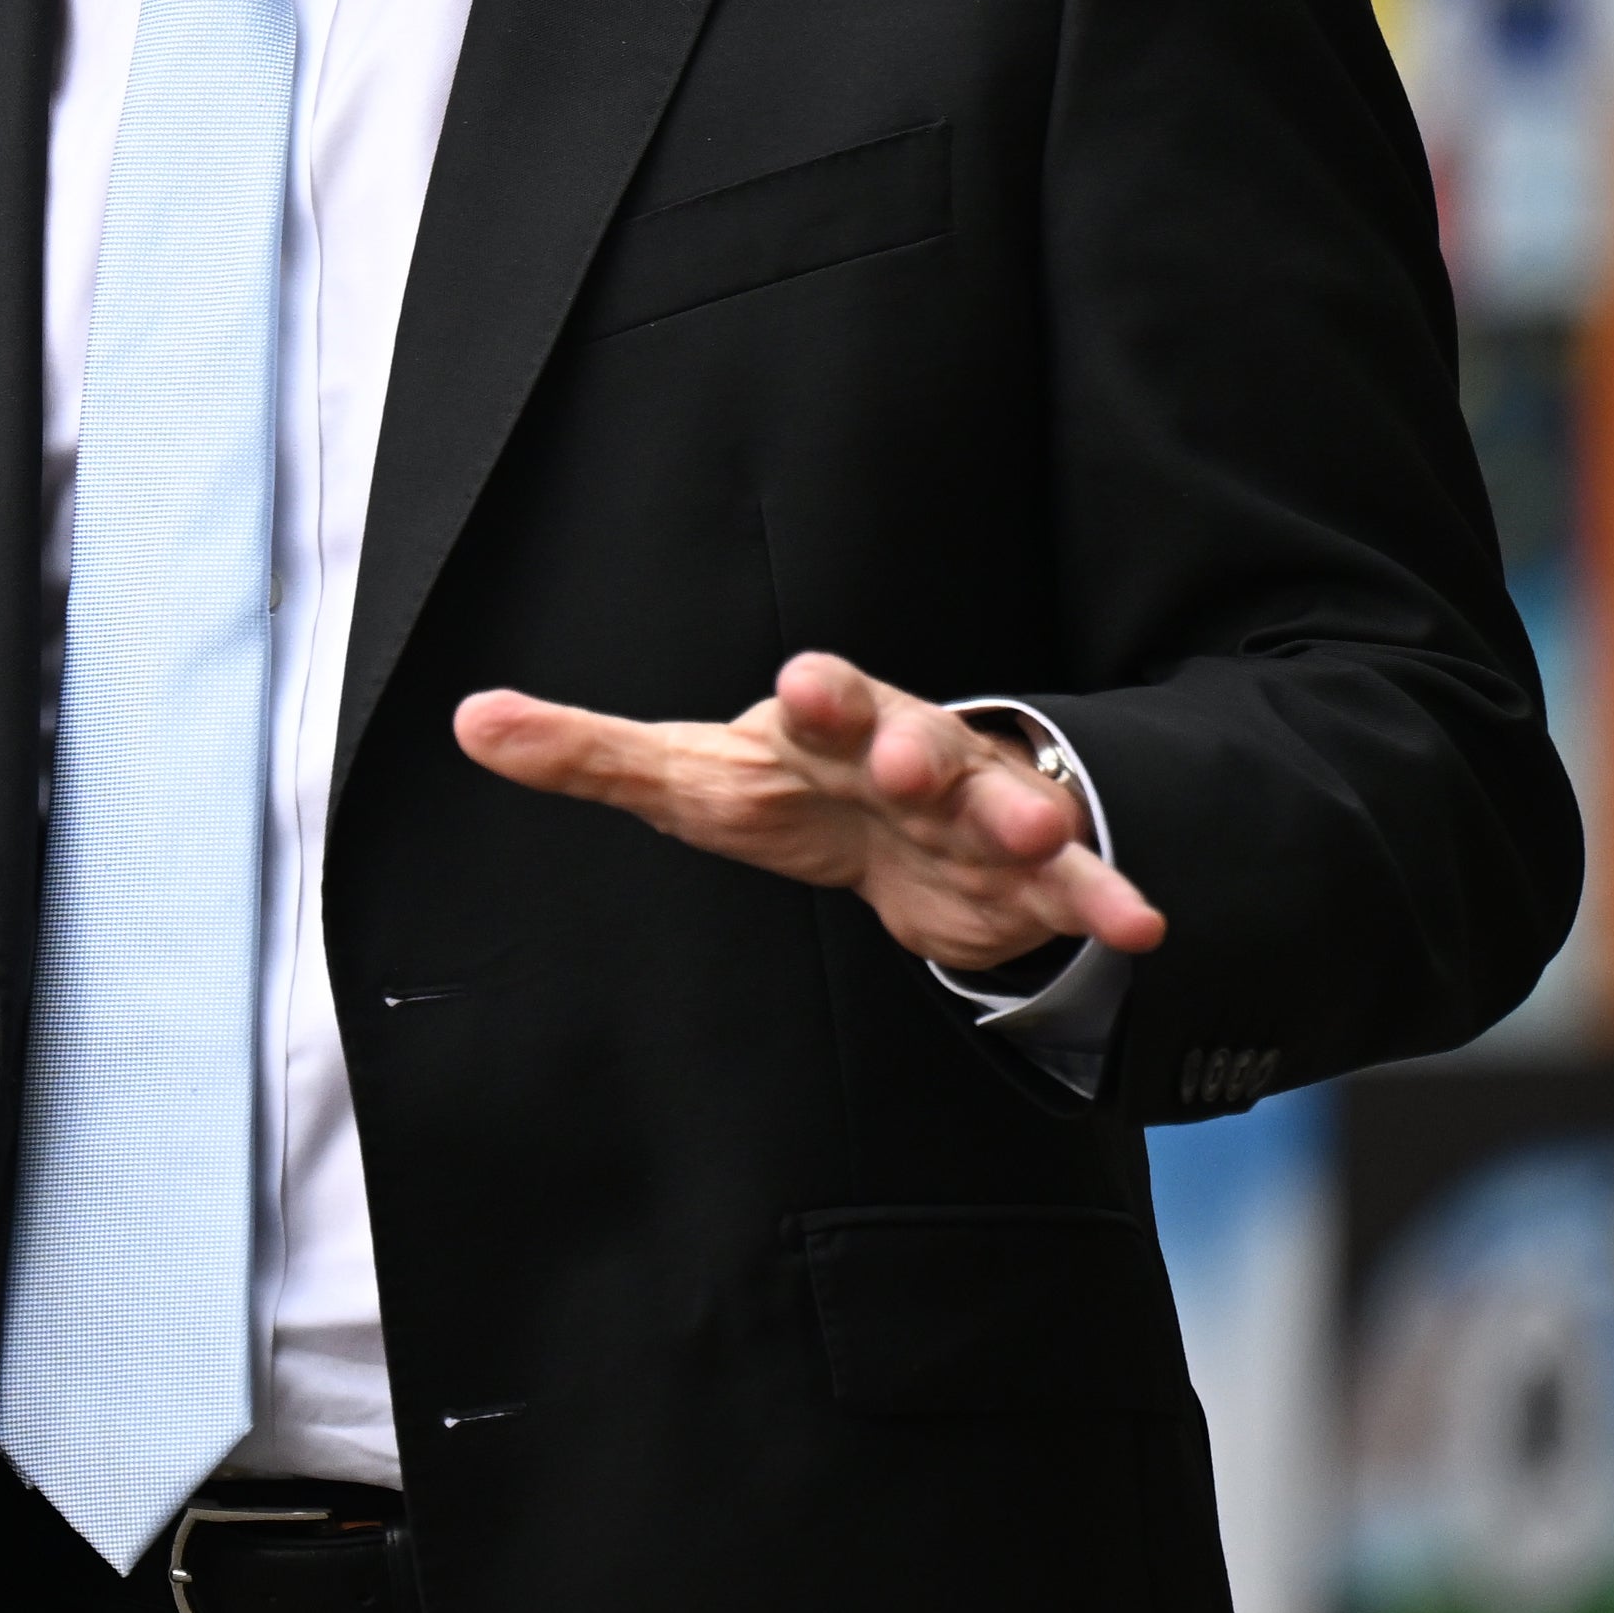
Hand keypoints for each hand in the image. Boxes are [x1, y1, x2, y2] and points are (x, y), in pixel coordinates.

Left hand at [453, 653, 1164, 973]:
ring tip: (1042, 832)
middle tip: (911, 759)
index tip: (800, 687)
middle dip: (917, 747)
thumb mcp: (688, 774)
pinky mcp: (1025, 876)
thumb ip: (588, 753)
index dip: (814, 693)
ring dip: (1023, 818)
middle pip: (916, 741)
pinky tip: (1141, 926)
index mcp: (825, 727)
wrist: (896, 824)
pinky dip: (1105, 900)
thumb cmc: (786, 787)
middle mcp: (908, 753)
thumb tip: (472, 721)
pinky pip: (1073, 884)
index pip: (818, 699)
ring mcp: (975, 811)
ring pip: (1004, 807)